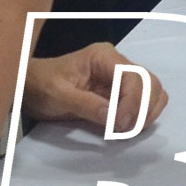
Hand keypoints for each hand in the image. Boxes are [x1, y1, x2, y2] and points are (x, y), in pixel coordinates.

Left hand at [24, 43, 168, 133]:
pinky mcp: (121, 93)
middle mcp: (118, 64)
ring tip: (125, 129)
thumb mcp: (58, 95)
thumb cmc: (42, 86)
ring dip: (146, 114)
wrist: (33, 88)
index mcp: (103, 56)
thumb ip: (86, 105)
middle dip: (142, 109)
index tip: (119, 125)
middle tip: (123, 129)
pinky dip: (143, 116)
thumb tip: (114, 118)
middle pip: (150, 83)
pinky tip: (126, 127)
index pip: (133, 77)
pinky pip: (145, 102)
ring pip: (153, 92)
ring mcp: (121, 78)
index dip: (132, 102)